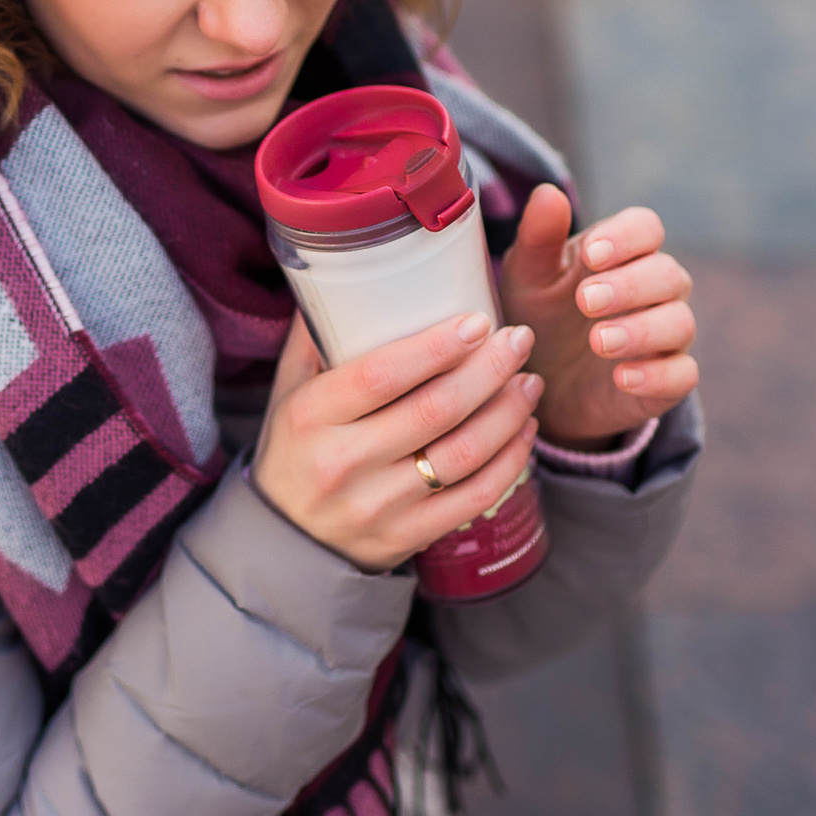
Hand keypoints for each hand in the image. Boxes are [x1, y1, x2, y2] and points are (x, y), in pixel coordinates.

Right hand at [252, 312, 542, 573]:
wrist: (286, 543)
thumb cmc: (295, 450)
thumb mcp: (289, 392)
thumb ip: (317, 338)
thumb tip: (344, 273)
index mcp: (310, 416)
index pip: (382, 374)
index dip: (436, 347)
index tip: (477, 322)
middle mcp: (342, 462)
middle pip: (434, 410)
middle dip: (489, 370)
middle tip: (519, 340)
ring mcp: (376, 505)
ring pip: (462, 454)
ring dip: (508, 413)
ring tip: (529, 381)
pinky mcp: (406, 537)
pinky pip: (473, 498)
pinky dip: (509, 461)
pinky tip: (523, 430)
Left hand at [497, 192, 697, 448]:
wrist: (541, 384)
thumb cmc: (540, 316)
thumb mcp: (527, 278)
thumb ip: (538, 237)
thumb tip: (549, 192)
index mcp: (624, 253)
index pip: (647, 228)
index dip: (626, 237)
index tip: (590, 255)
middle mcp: (655, 290)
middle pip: (668, 275)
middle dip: (629, 285)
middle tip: (586, 300)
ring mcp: (666, 336)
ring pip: (680, 323)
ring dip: (642, 331)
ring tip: (598, 340)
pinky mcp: (667, 381)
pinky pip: (682, 375)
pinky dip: (657, 376)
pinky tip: (621, 377)